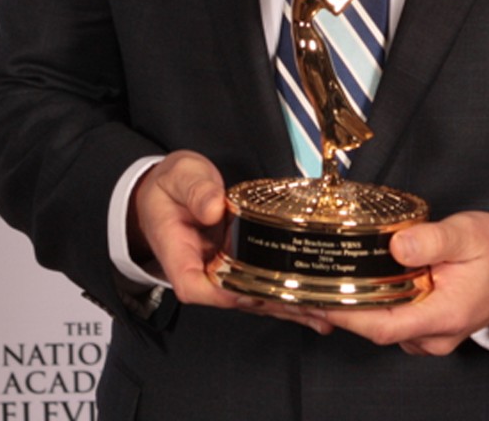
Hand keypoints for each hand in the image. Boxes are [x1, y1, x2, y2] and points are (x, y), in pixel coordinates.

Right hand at [127, 151, 334, 331]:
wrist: (168, 189)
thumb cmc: (171, 185)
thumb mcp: (179, 176)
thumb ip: (196, 189)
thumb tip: (213, 207)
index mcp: (177, 253)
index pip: (194, 287)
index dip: (223, 294)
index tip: (250, 292)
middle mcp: (200, 269)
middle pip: (232, 299)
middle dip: (269, 305)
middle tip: (307, 307)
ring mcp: (220, 270)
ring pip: (251, 297)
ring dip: (284, 307)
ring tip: (320, 312)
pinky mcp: (236, 265)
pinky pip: (259, 282)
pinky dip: (285, 293)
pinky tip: (313, 302)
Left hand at [320, 211, 488, 355]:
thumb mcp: (467, 233)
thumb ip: (432, 240)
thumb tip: (397, 246)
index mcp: (444, 315)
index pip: (385, 326)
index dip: (349, 316)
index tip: (319, 300)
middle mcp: (434, 335)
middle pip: (376, 330)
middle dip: (339, 311)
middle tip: (304, 290)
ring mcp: (430, 336)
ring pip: (381, 329)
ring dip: (350, 310)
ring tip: (318, 286)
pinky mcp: (426, 328)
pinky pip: (390, 322)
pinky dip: (367, 308)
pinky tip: (349, 288)